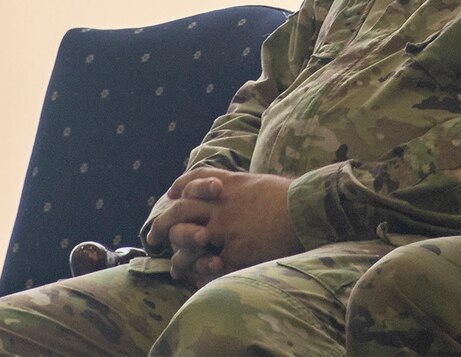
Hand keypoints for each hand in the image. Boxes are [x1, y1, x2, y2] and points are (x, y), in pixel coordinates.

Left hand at [149, 170, 299, 285]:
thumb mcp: (259, 182)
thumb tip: (230, 186)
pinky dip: (201, 273)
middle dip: (163, 223)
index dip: (179, 186)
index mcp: (227, 185)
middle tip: (154, 236)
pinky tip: (196, 280)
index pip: (193, 180)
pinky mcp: (235, 251)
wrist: (306, 213)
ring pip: (188, 238)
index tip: (171, 195)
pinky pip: (209, 265)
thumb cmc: (289, 197)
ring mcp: (225, 228)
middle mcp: (220, 204)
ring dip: (177, 252)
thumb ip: (239, 185)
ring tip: (173, 265)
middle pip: (181, 210)